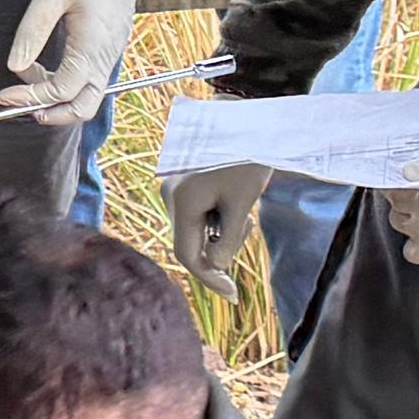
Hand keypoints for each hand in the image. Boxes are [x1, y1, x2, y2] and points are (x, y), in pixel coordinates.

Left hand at [0, 0, 155, 127]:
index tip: (4, 94)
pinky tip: (43, 67)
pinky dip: (66, 83)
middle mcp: (107, 52)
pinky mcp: (109, 43)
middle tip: (17, 104)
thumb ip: (32, 31)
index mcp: (94, 42)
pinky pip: (89, 76)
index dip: (31, 98)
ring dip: (56, 97)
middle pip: (83, 105)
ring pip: (87, 94)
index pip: (63, 90)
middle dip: (51, 112)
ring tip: (26, 83)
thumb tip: (14, 66)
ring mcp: (111, 49)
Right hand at [166, 160, 278, 284]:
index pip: (187, 255)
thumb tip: (218, 267)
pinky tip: (234, 202)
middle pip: (190, 243)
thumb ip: (229, 240)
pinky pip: (195, 216)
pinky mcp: (181, 186)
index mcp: (181, 202)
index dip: (210, 278)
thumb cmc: (247, 159)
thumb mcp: (243, 203)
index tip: (233, 295)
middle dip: (220, 248)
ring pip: (193, 230)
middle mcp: (170, 197)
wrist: (242, 123)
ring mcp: (173, 190)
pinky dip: (215, 219)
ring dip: (220, 232)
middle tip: (249, 227)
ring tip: (245, 211)